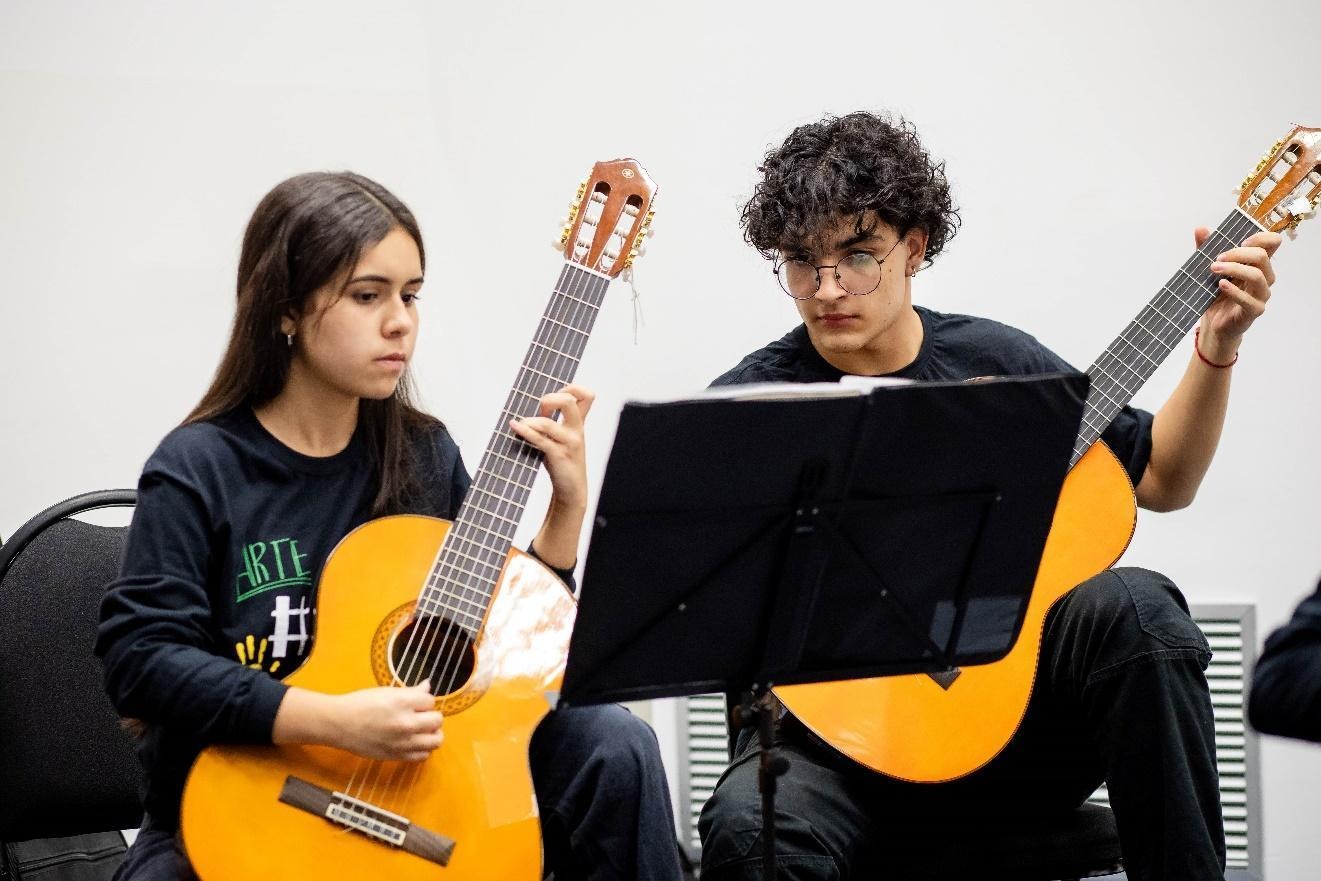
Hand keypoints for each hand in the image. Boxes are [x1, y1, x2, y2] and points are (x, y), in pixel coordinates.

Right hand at [329, 682, 442, 762]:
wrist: (340, 724)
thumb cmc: (360, 704)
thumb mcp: (387, 692)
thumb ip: (411, 691)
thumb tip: (427, 686)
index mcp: (403, 702)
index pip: (431, 700)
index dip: (424, 701)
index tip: (417, 702)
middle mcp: (406, 723)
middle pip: (437, 720)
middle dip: (432, 716)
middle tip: (422, 715)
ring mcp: (403, 742)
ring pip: (436, 740)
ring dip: (433, 733)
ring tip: (423, 730)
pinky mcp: (397, 755)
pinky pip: (423, 755)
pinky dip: (423, 749)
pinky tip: (415, 742)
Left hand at [509, 383, 594, 512]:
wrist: (572, 490)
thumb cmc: (563, 463)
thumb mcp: (563, 439)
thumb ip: (553, 422)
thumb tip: (530, 408)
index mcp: (579, 423)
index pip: (587, 396)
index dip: (570, 388)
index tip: (555, 400)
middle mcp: (577, 430)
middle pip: (570, 400)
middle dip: (550, 398)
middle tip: (541, 409)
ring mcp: (569, 443)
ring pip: (548, 423)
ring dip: (530, 422)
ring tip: (521, 425)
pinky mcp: (559, 455)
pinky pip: (540, 440)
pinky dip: (525, 431)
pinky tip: (515, 427)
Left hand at [1193, 226, 1280, 361]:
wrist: (1214, 323)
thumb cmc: (1216, 294)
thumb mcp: (1209, 269)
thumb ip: (1206, 249)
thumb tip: (1200, 228)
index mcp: (1258, 264)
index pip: (1272, 244)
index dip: (1259, 238)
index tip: (1239, 241)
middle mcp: (1264, 277)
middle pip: (1262, 257)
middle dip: (1238, 254)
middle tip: (1216, 259)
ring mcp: (1261, 295)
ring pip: (1258, 277)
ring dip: (1235, 269)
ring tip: (1214, 269)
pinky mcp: (1255, 311)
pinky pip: (1250, 300)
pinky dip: (1235, 291)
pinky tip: (1221, 285)